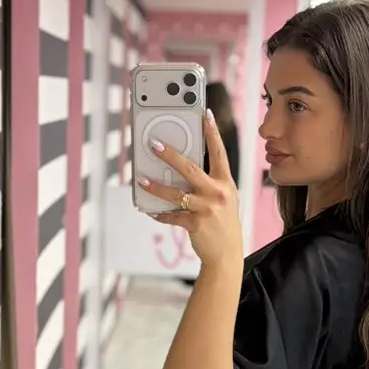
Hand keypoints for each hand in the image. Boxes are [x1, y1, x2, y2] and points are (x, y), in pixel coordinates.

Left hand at [139, 112, 243, 269]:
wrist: (227, 253)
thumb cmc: (222, 223)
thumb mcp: (223, 198)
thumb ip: (208, 183)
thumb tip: (180, 169)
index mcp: (225, 183)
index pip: (219, 153)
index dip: (212, 133)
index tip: (205, 115)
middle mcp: (218, 193)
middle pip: (191, 169)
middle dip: (171, 155)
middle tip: (154, 144)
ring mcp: (207, 209)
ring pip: (176, 193)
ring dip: (156, 186)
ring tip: (141, 179)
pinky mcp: (196, 224)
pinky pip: (172, 215)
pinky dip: (160, 213)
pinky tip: (150, 210)